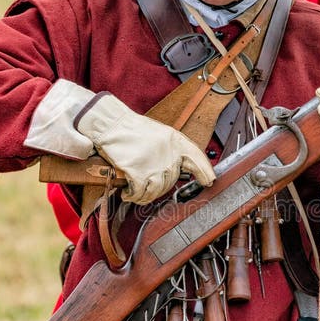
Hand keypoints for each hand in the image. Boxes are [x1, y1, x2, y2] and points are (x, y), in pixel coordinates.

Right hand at [76, 93, 214, 203]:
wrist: (111, 124)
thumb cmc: (132, 131)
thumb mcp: (160, 135)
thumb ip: (171, 151)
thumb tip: (179, 170)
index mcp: (176, 141)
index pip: (196, 158)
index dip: (204, 172)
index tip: (208, 181)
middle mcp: (169, 153)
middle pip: (171, 181)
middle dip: (159, 187)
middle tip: (147, 185)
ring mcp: (154, 164)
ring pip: (156, 191)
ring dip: (145, 196)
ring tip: (136, 194)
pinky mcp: (138, 172)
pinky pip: (140, 193)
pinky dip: (133, 196)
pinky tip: (128, 193)